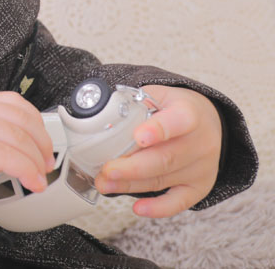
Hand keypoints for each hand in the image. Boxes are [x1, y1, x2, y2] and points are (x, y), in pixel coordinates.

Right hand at [0, 91, 54, 223]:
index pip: (15, 103)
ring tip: (38, 179)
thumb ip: (0, 140)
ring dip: (36, 163)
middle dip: (42, 146)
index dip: (38, 127)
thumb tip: (35, 150)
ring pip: (19, 139)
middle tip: (46, 166)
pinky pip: (9, 158)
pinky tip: (31, 183)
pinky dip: (27, 172)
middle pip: (22, 120)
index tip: (46, 148)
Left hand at [95, 85, 221, 217]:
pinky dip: (158, 208)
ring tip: (105, 183)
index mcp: (189, 113)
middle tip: (107, 170)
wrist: (206, 121)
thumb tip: (96, 112)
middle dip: (131, 167)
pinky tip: (138, 208)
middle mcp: (200, 142)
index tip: (139, 137)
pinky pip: (178, 202)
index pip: (178, 121)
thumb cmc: (173, 108)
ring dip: (131, 184)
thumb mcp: (157, 95)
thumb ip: (133, 102)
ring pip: (163, 179)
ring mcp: (201, 167)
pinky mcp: (198, 186)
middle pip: (164, 158)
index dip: (158, 130)